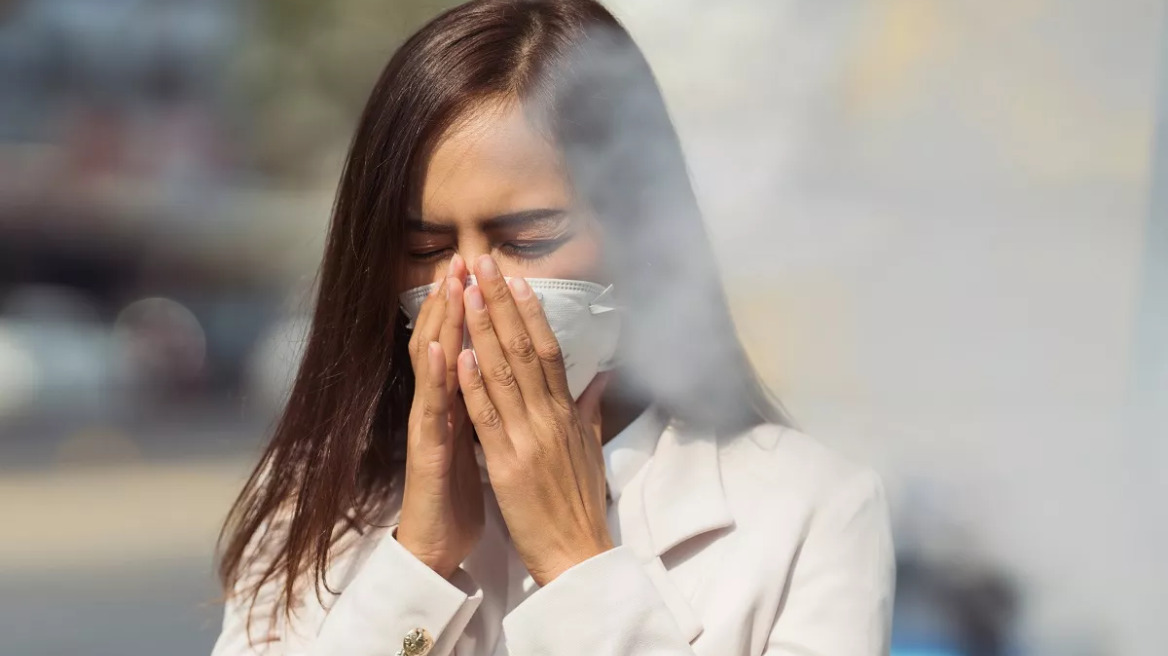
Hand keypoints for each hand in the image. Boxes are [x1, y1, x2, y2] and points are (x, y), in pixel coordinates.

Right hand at [397, 254, 483, 578]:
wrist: (436, 543)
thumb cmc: (459, 493)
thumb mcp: (486, 441)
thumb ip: (497, 408)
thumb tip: (515, 381)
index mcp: (464, 402)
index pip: (472, 345)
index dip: (482, 309)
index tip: (494, 271)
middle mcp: (443, 406)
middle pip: (448, 343)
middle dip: (457, 301)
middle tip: (464, 259)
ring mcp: (430, 425)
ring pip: (434, 366)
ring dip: (440, 324)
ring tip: (448, 286)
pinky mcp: (425, 451)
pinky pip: (431, 410)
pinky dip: (434, 378)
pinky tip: (438, 350)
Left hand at [456, 254, 612, 586]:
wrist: (578, 554)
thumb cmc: (580, 505)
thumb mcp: (590, 450)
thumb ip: (589, 410)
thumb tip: (598, 377)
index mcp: (567, 414)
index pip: (548, 351)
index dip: (531, 312)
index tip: (516, 279)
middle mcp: (551, 418)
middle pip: (524, 350)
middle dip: (503, 304)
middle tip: (486, 264)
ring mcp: (530, 438)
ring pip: (504, 374)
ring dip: (484, 329)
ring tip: (469, 291)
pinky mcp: (509, 465)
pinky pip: (489, 418)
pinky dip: (475, 384)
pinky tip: (463, 354)